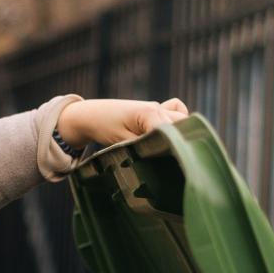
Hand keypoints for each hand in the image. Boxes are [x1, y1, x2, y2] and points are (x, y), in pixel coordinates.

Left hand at [56, 97, 188, 149]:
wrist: (91, 115)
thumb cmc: (105, 127)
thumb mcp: (123, 142)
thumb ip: (144, 146)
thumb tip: (161, 156)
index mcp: (151, 113)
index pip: (173, 133)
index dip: (173, 149)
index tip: (171, 164)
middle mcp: (158, 108)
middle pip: (182, 126)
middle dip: (178, 142)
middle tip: (168, 159)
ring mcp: (159, 107)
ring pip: (182, 119)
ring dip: (177, 133)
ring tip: (166, 149)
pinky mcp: (156, 109)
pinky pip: (177, 111)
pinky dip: (176, 121)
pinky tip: (167, 133)